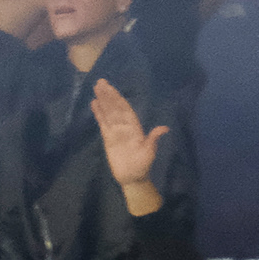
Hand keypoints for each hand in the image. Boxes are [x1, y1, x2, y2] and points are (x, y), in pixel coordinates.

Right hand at [87, 75, 165, 191]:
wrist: (132, 177)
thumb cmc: (142, 165)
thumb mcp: (149, 153)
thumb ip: (153, 139)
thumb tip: (164, 128)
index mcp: (135, 127)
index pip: (125, 109)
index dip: (118, 98)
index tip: (111, 88)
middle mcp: (125, 126)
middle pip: (115, 107)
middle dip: (108, 95)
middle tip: (100, 82)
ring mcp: (116, 131)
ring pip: (108, 113)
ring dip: (103, 100)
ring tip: (96, 88)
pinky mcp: (108, 138)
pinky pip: (102, 123)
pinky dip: (98, 113)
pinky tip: (94, 103)